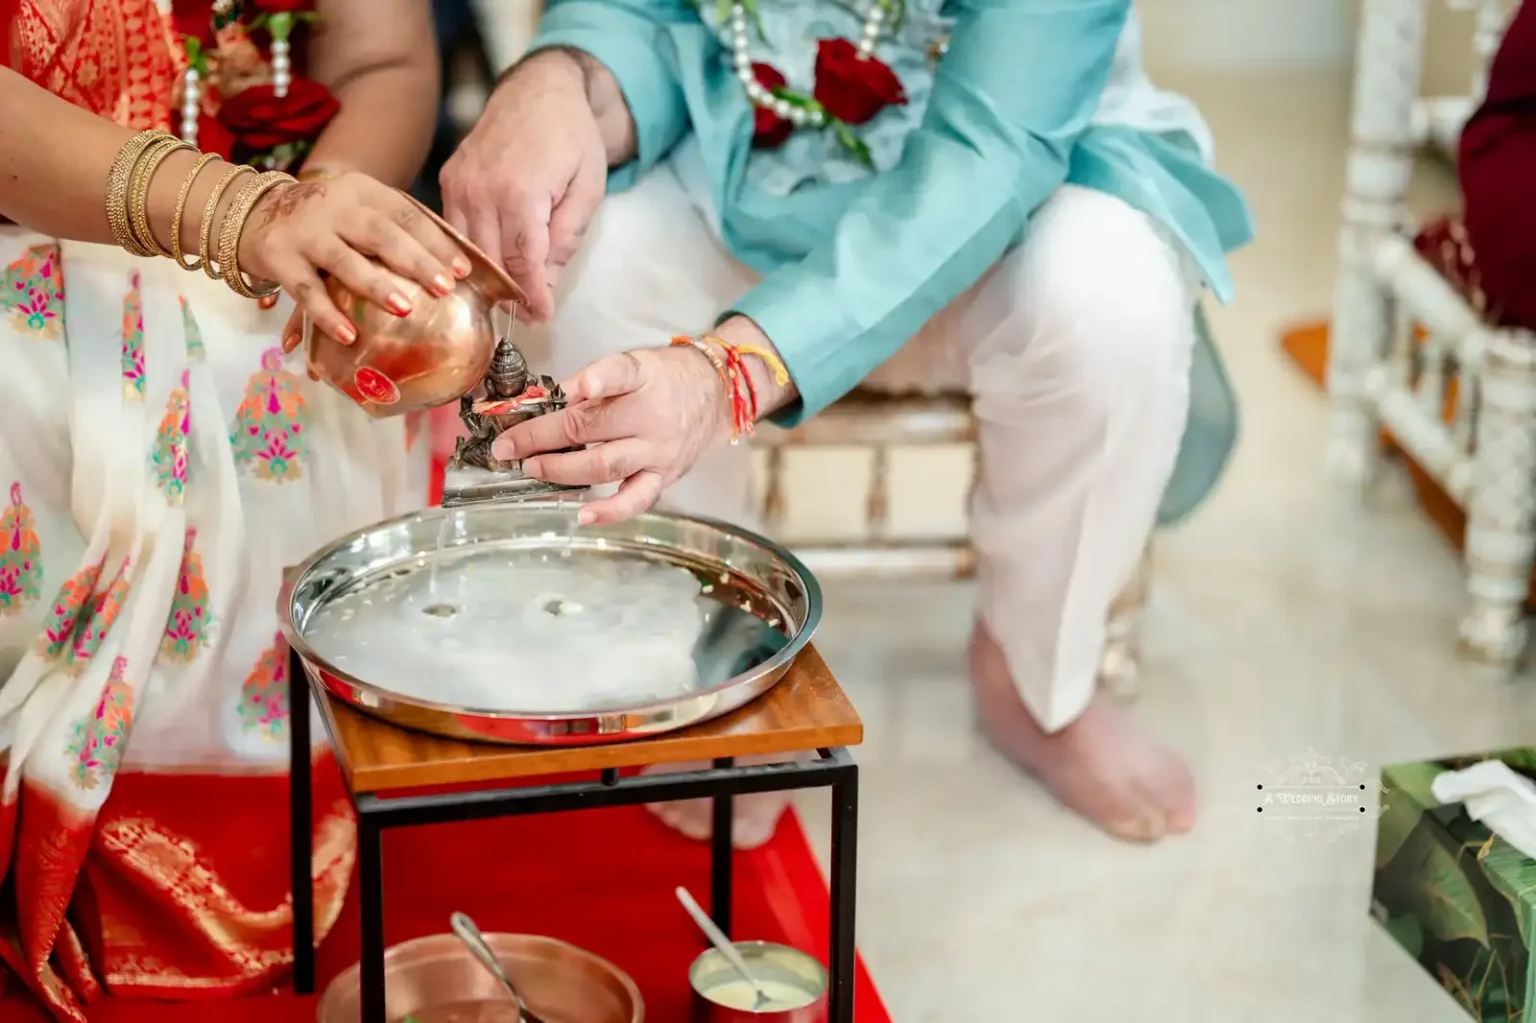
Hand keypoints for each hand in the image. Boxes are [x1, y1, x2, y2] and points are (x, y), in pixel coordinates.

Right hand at [233, 172, 471, 348]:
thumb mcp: (359, 210)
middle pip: (380, 234)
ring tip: (404, 308)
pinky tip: (349, 335)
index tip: (462, 270)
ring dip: (375, 285)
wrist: (251, 211)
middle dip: (415, 261)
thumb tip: (450, 273)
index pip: (406, 214)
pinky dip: (327, 314)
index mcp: (363, 192)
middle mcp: (335, 207)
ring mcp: (306, 233)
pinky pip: (306, 291)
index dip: (436, 241)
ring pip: (344, 260)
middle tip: (444, 287)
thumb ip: (395, 232)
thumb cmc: (326, 221)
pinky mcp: (280, 259)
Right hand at [439, 51, 607, 320]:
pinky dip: (467, 253)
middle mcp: (481, 190)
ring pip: (465, 251)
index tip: (541, 318)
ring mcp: (459, 184)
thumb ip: (565, 238)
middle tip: (526, 316)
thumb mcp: (587, 190)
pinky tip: (484, 269)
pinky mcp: (449, 180)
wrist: (540, 90)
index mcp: (521, 193)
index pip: (522, 263)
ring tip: (507, 299)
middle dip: (509, 295)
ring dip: (484, 280)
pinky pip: (454, 230)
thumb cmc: (572, 138)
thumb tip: (543, 283)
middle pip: (490, 263)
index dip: (531, 296)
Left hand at [490, 345, 730, 524]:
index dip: (593, 380)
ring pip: (605, 465)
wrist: (715, 394)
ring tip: (532, 470)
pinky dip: (609, 511)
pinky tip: (583, 515)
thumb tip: (543, 403)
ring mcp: (658, 450)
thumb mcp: (635, 363)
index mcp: (644, 377)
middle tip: (508, 446)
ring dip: (561, 470)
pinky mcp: (664, 476)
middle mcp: (652, 415)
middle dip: (541, 437)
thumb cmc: (664, 378)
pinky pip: (636, 499)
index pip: (618, 373)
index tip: (567, 389)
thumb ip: (595, 381)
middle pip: (591, 427)